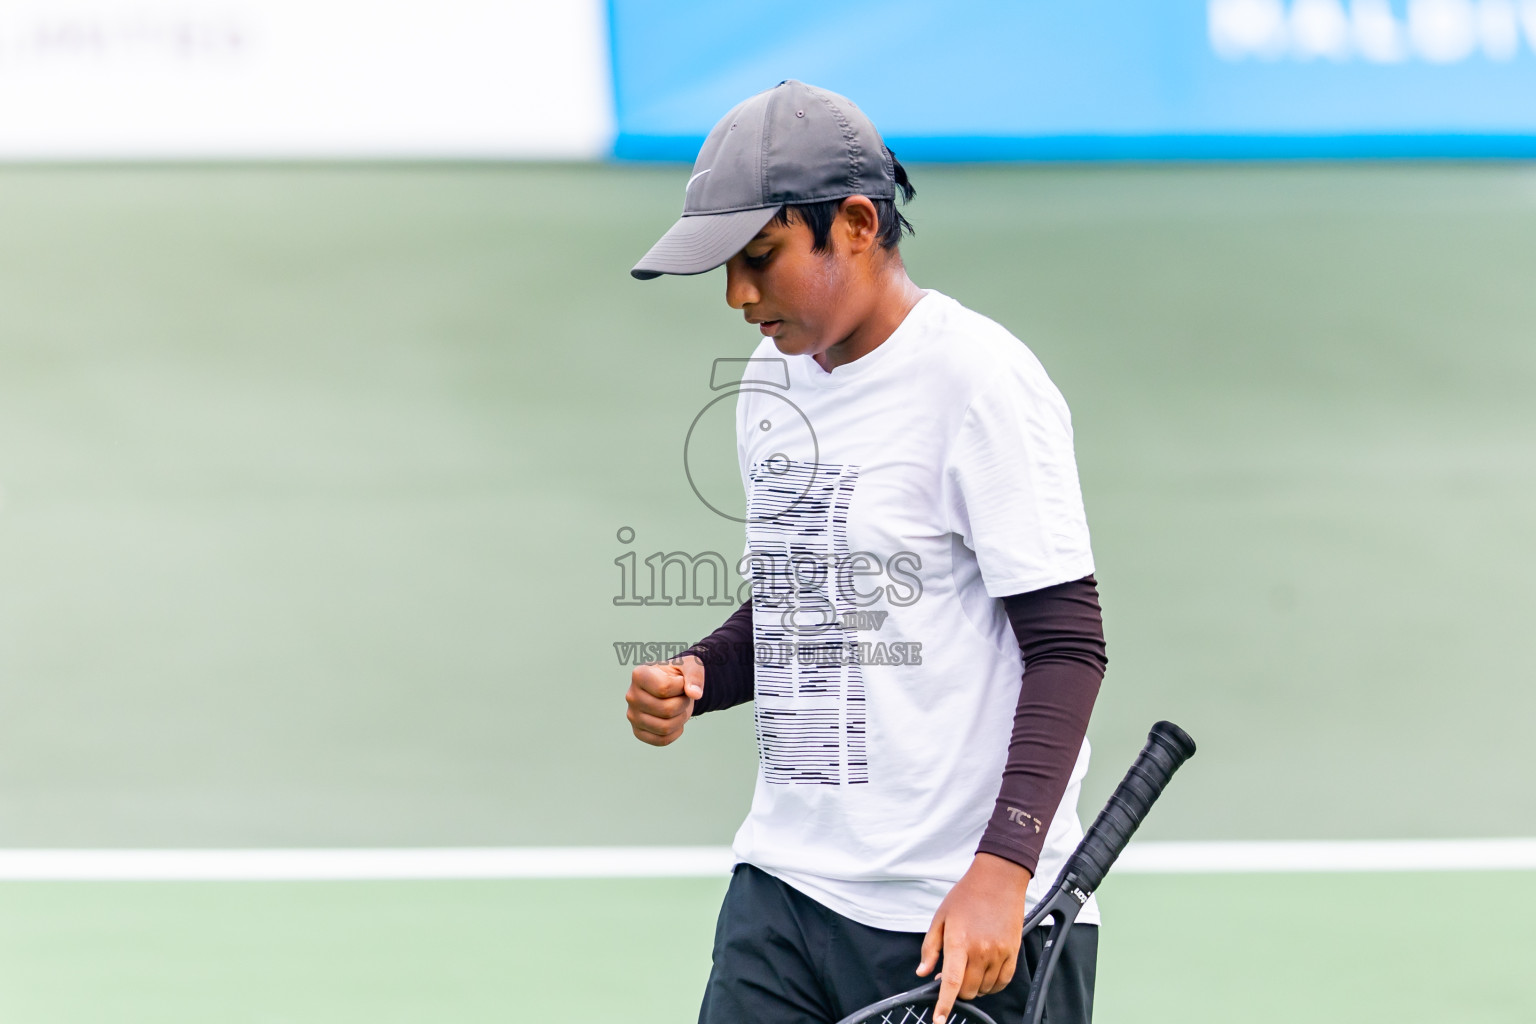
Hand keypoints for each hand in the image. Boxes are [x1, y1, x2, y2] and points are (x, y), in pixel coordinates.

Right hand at [625, 655, 704, 745]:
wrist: (673, 687)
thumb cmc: (679, 674)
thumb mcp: (691, 666)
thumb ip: (694, 675)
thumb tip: (695, 694)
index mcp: (639, 675)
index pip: (664, 688)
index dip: (681, 687)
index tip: (681, 681)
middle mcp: (631, 696)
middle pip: (667, 710)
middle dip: (683, 704)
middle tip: (682, 696)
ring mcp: (633, 716)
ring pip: (665, 727)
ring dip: (681, 718)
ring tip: (679, 707)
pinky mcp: (638, 732)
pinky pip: (662, 740)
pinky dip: (675, 732)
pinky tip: (676, 720)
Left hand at [916, 853, 1031, 1023]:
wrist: (998, 879)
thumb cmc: (966, 895)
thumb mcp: (940, 917)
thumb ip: (930, 948)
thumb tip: (923, 972)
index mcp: (959, 942)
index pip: (950, 983)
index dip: (943, 1005)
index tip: (939, 1020)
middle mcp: (980, 951)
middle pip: (968, 991)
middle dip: (957, 990)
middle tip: (952, 975)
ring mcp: (999, 953)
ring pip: (985, 989)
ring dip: (975, 986)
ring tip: (969, 967)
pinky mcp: (1013, 952)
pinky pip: (1003, 981)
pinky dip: (993, 984)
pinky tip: (985, 973)